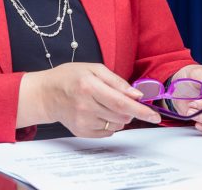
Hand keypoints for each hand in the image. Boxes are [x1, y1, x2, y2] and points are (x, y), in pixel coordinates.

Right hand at [18, 63, 160, 136]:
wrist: (46, 94)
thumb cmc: (69, 77)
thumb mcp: (93, 69)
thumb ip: (116, 81)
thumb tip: (136, 95)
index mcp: (89, 87)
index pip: (121, 103)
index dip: (141, 111)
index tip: (155, 116)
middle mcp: (86, 106)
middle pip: (121, 116)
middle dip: (129, 110)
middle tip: (120, 99)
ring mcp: (83, 121)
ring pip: (116, 126)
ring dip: (119, 117)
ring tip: (104, 104)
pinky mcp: (82, 132)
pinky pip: (107, 132)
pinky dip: (109, 123)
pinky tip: (97, 112)